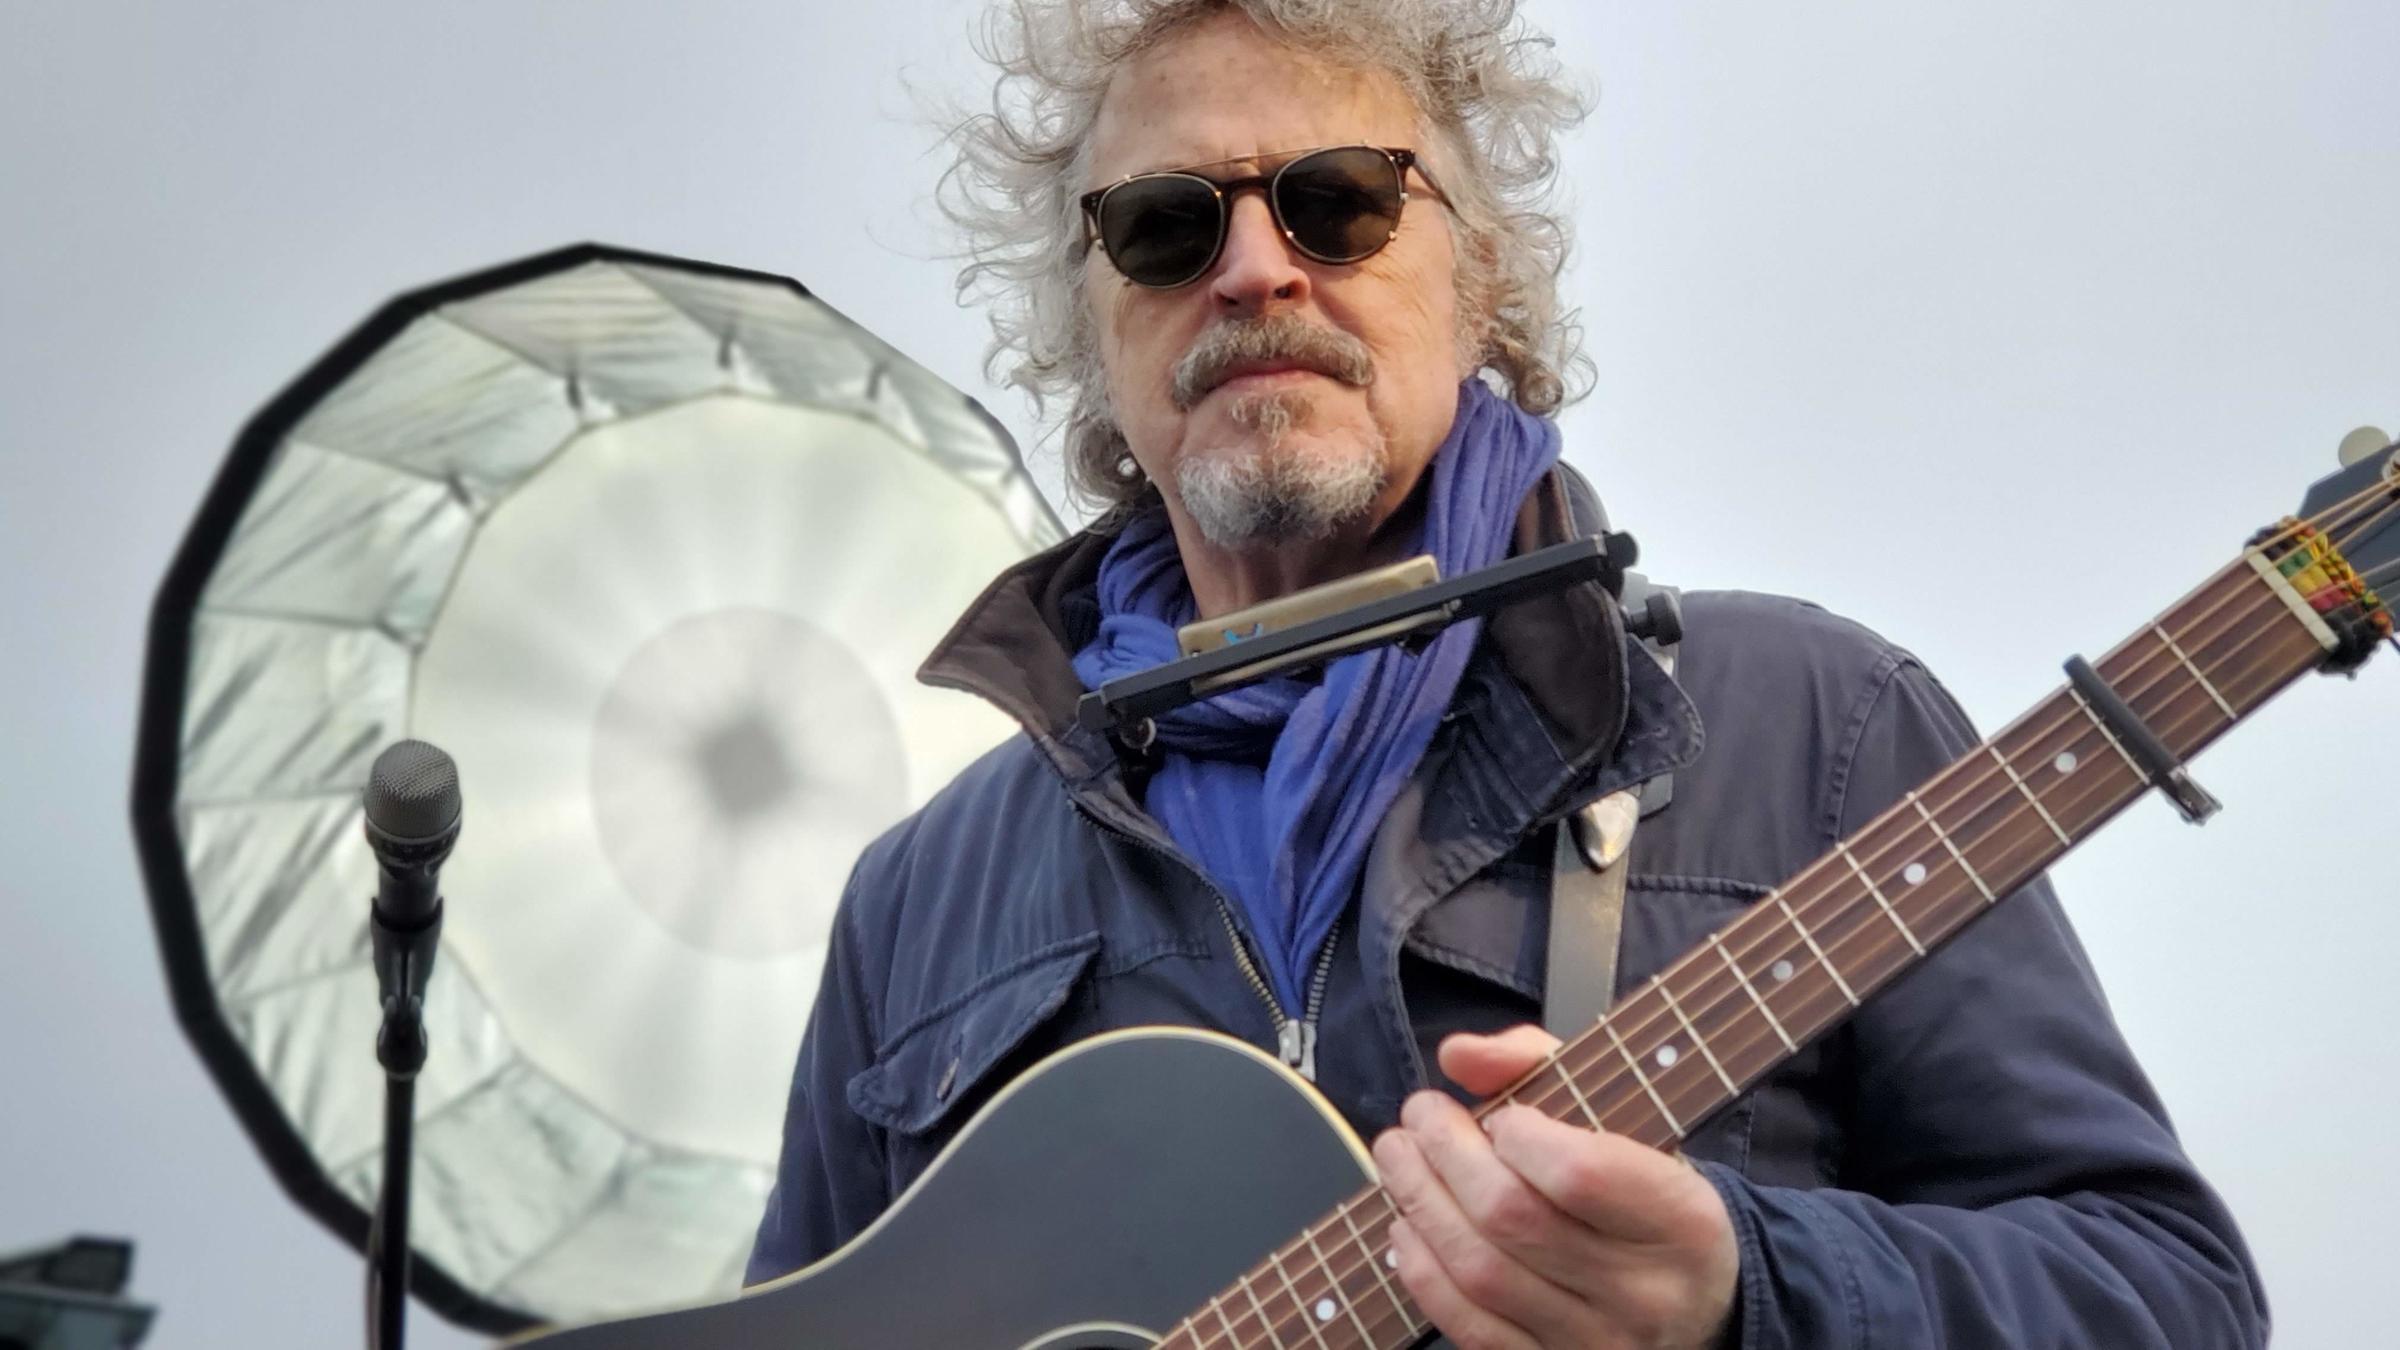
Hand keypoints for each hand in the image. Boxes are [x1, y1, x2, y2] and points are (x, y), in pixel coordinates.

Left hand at [1370, 1024, 1739, 1349]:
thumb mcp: (1624, 1117)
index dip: (1518, 1134)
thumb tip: (1459, 1055)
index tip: (1498, 1116)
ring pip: (1480, 1273)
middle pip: (1512, 1218)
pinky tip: (1407, 1228)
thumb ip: (1539, 1065)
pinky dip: (1422, 1273)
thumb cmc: (1644, 1192)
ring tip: (1398, 1159)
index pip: (1579, 1173)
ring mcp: (1594, 1342)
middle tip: (1418, 1117)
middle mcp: (1643, 1293)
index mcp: (1680, 1220)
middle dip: (1445, 1156)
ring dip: (1420, 1205)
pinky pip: (1468, 1326)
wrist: (1697, 1302)